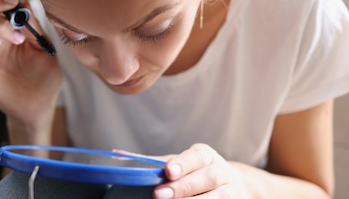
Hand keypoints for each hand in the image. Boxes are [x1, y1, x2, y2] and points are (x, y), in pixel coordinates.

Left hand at [116, 144, 249, 198]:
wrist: (232, 184)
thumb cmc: (195, 172)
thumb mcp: (178, 163)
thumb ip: (152, 162)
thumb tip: (117, 155)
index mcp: (205, 155)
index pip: (195, 157)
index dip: (182, 164)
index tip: (168, 171)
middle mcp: (221, 171)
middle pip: (205, 179)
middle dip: (182, 188)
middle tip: (159, 195)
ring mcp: (230, 191)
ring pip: (216, 198)